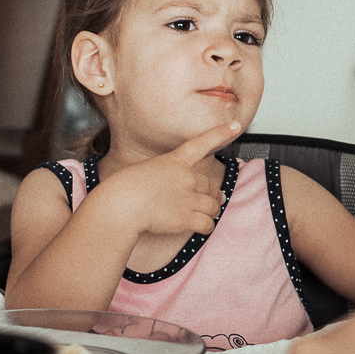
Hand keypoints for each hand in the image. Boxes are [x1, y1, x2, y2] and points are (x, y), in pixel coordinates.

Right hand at [106, 121, 241, 236]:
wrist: (119, 206)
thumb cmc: (123, 191)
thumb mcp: (146, 172)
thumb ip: (167, 178)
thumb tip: (182, 194)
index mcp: (174, 161)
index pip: (202, 143)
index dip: (221, 133)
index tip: (235, 125)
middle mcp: (186, 177)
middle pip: (210, 186)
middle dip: (212, 195)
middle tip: (213, 201)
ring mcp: (187, 197)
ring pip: (213, 206)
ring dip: (212, 212)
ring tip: (206, 215)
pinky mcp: (185, 217)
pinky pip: (208, 224)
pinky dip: (207, 227)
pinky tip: (202, 228)